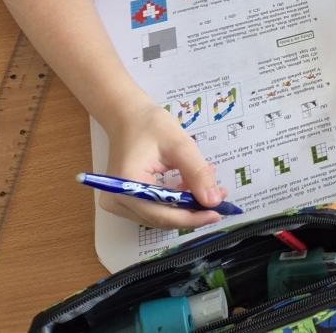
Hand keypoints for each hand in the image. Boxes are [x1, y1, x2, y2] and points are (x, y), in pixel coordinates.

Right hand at [102, 103, 224, 228]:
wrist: (128, 117)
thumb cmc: (151, 126)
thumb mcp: (180, 145)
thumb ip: (197, 173)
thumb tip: (214, 201)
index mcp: (127, 185)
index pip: (163, 214)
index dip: (192, 217)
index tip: (217, 213)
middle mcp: (117, 201)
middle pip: (161, 218)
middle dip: (192, 211)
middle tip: (219, 199)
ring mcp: (118, 202)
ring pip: (159, 216)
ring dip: (185, 206)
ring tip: (208, 189)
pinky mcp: (124, 200)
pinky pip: (153, 208)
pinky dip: (174, 201)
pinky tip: (190, 187)